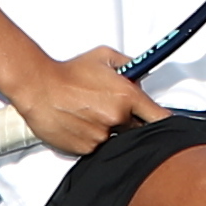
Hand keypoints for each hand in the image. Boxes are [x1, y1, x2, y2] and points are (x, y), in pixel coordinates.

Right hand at [6, 50, 151, 159]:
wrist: (38, 88)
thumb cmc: (68, 73)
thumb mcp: (104, 57)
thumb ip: (129, 65)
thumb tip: (140, 76)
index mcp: (126, 96)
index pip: (159, 117)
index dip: (162, 121)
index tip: (166, 124)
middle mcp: (116, 118)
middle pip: (137, 130)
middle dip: (130, 122)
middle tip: (112, 110)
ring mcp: (101, 136)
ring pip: (116, 139)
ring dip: (109, 130)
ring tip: (90, 114)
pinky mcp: (86, 149)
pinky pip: (97, 147)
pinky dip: (93, 138)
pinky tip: (81, 123)